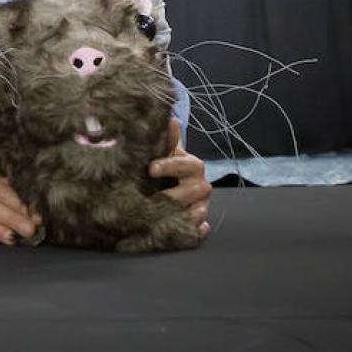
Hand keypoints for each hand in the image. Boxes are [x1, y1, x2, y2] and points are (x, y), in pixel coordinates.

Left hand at [150, 119, 212, 238]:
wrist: (167, 188)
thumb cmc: (163, 167)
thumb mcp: (162, 152)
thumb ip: (166, 138)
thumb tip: (170, 120)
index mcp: (191, 165)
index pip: (184, 164)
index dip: (169, 165)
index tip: (150, 168)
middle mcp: (200, 185)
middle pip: (195, 190)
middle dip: (173, 193)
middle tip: (153, 196)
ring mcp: (201, 205)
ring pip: (198, 211)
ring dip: (182, 214)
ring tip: (161, 215)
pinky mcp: (198, 224)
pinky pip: (198, 230)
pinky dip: (192, 232)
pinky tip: (181, 230)